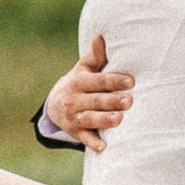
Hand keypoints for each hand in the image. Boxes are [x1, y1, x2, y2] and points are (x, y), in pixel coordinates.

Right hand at [44, 35, 133, 151]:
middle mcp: (75, 99)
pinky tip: (104, 147)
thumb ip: (95, 56)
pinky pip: (84, 138)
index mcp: (79, 81)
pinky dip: (93, 143)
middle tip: (130, 101)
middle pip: (96, 100)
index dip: (113, 80)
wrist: (54, 105)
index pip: (98, 81)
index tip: (130, 81)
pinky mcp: (76, 132)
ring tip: (119, 119)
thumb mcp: (83, 69)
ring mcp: (74, 117)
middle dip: (112, 101)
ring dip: (104, 120)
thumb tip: (100, 37)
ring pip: (90, 119)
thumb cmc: (79, 83)